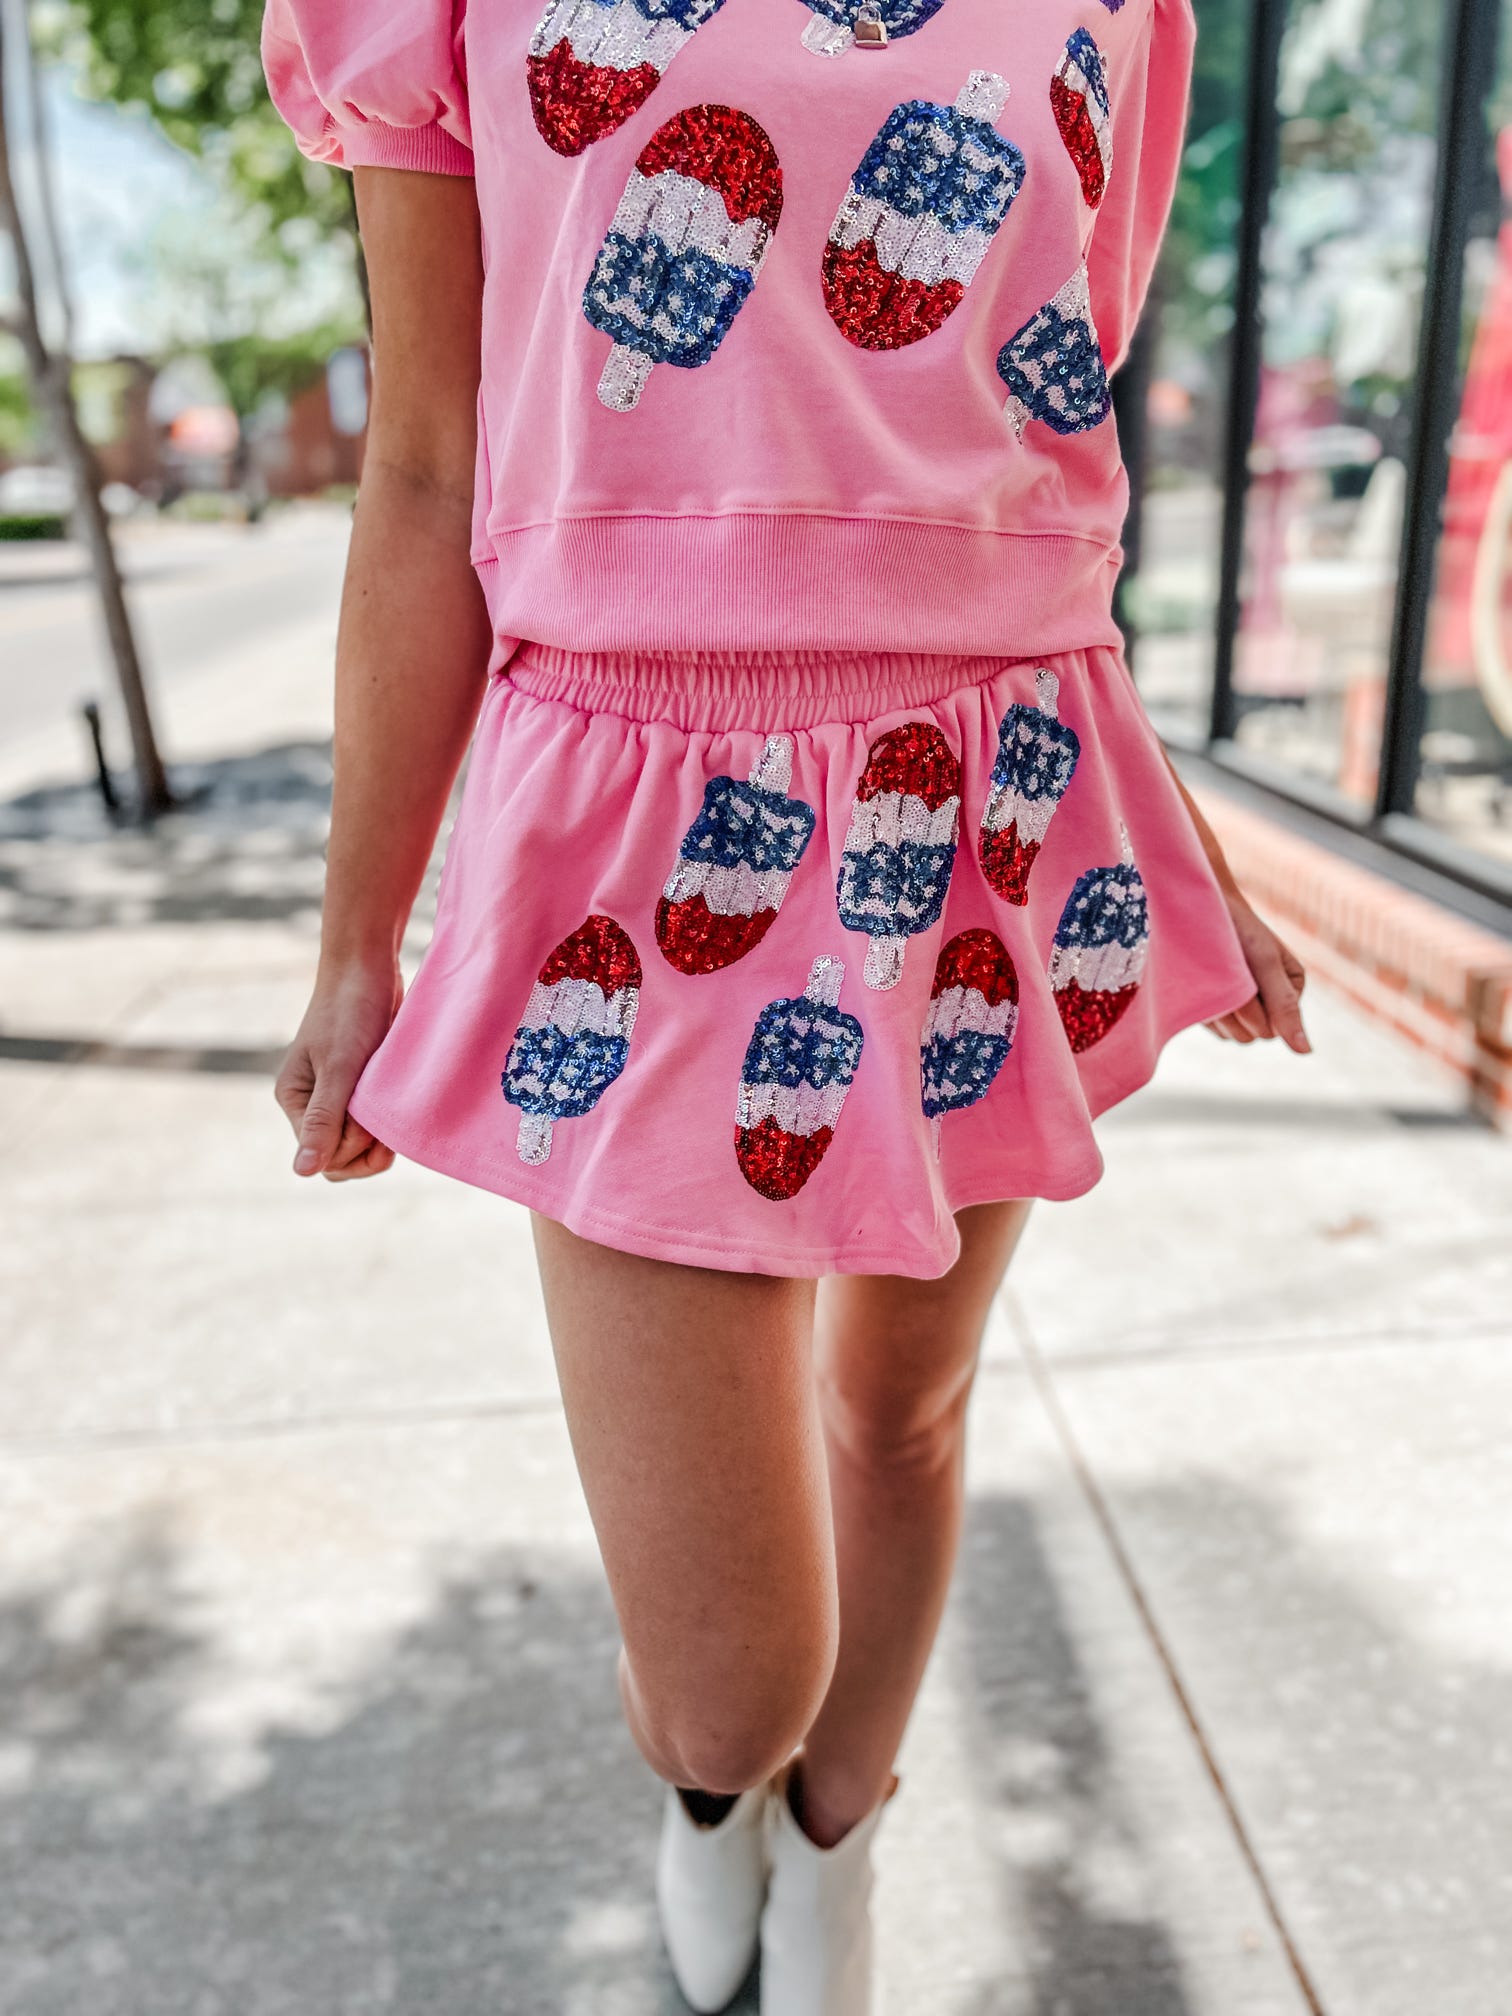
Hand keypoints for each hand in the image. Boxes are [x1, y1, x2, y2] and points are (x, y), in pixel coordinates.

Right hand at [274, 961, 403, 1180]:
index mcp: (295, 1101)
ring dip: (380, 1139)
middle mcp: (311, 1104)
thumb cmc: (350, 1012)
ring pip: (359, 1147)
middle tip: (387, 1117)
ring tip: (394, 1110)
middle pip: (340, 1160)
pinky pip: (373, 1126)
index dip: (352, 1148)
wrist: (368, 968)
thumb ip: (323, 1119)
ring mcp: (337, 1098)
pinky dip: (387, 1124)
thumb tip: (301, 1172)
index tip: (368, 1116)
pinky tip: (398, 1104)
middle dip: (367, 1150)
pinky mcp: (360, 1089)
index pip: (323, 1158)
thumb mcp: (339, 1067)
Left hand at [1205, 894, 1310, 1052]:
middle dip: (1237, 1012)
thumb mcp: (1265, 965)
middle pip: (1254, 1035)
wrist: (1200, 908)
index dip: (1256, 1011)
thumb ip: (1285, 1007)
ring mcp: (1244, 1006)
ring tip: (1214, 977)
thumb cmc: (1238, 929)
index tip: (1245, 978)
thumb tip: (1306, 1052)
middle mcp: (1270, 1003)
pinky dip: (1206, 1011)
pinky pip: (1216, 1029)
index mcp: (1292, 990)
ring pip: (1233, 1035)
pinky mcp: (1220, 1007)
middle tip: (1226, 977)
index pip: (1276, 1028)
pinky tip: (1203, 984)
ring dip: (1219, 1011)